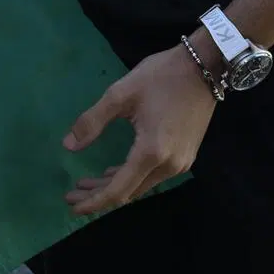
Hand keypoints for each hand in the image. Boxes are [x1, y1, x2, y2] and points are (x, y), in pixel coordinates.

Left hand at [61, 45, 218, 216]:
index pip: (118, 189)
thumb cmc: (161, 77)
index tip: (72, 206)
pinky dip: (130, 176)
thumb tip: (68, 146)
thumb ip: (92, 122)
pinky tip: (113, 171)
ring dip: (114, 185)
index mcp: (151, 152)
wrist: (205, 67)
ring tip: (85, 183)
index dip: (94, 201)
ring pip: (141, 185)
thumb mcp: (120, 95)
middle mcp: (169, 165)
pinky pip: (153, 175)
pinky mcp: (186, 155)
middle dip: (99, 195)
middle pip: (129, 191)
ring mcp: (181, 162)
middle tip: (71, 194)